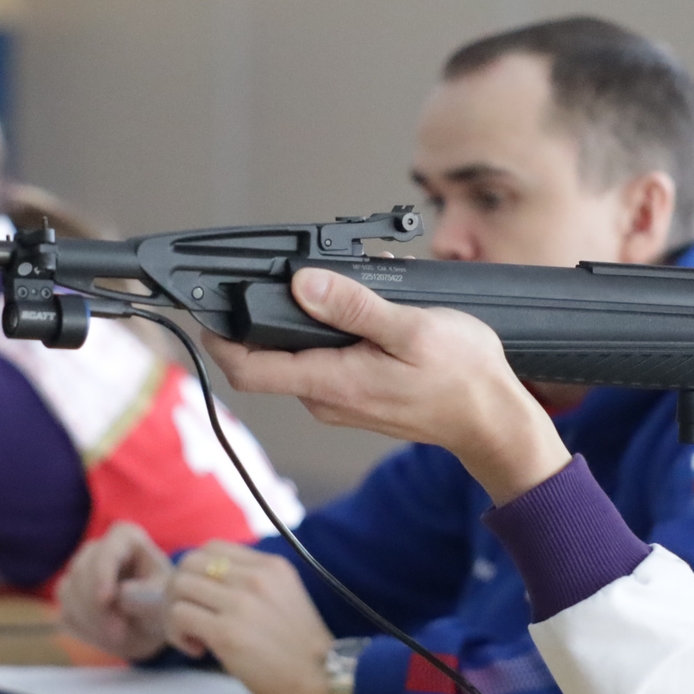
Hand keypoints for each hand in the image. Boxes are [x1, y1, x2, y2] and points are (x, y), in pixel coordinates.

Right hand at [55, 523, 176, 660]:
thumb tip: (120, 592)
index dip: (102, 575)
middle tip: (119, 634)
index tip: (106, 599)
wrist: (148, 626)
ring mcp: (77, 570)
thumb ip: (146, 595)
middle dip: (98, 607)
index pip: (107, 551)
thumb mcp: (162, 601)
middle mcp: (96, 549)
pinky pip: (65, 612)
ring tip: (119, 637)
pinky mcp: (67, 595)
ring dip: (91, 621)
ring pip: (68, 593)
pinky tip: (106, 636)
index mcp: (125, 537)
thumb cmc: (160, 604)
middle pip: (82, 572)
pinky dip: (84, 630)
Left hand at [164, 543, 333, 693]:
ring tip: (193, 636)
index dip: (196, 571)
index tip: (203, 598)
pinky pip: (180, 616)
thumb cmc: (302, 649)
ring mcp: (241, 603)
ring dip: (176, 613)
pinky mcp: (227, 632)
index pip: (212, 547)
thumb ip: (251, 585)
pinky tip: (198, 651)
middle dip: (179, 590)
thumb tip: (205, 587)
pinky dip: (178, 634)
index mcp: (271, 565)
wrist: (324, 681)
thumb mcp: (284, 598)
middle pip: (189, 563)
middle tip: (189, 618)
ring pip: (179, 586)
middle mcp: (255, 577)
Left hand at [204, 268, 569, 504]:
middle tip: (278, 272)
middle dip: (263, 313)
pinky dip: (327, 333)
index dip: (215, 337)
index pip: (246, 367)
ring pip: (297, 355)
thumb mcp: (411, 329)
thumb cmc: (462, 378)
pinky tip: (357, 310)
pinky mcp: (355, 396)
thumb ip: (353, 306)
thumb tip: (303, 284)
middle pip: (266, 356)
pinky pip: (323, 361)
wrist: (494, 421)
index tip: (200, 306)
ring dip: (301, 320)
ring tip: (332, 284)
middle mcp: (325, 398)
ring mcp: (339, 400)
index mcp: (331, 382)